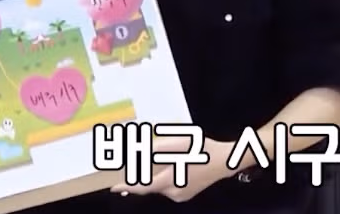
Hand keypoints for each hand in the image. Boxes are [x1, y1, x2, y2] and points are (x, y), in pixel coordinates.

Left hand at [111, 136, 234, 202]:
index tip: (114, 187)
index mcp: (170, 180)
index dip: (127, 187)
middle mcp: (173, 192)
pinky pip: (170, 189)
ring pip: (161, 187)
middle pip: (152, 186)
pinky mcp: (186, 195)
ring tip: (168, 161)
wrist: (225, 162)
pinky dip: (167, 180)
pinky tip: (176, 168)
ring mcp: (180, 196)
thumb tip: (142, 151)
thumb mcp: (182, 142)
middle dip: (145, 176)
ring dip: (158, 176)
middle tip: (140, 165)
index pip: (143, 187)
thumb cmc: (204, 149)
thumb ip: (160, 147)